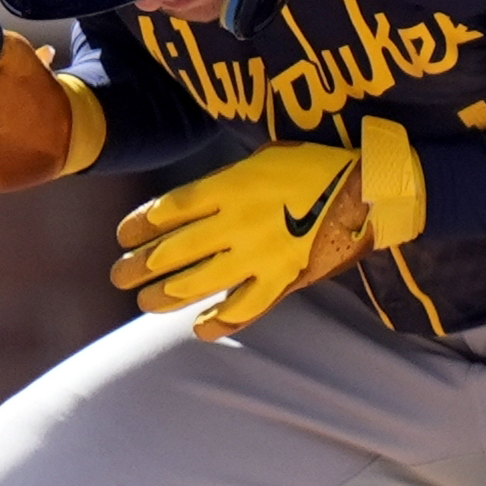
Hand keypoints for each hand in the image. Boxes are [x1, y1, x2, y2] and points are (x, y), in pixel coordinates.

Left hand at [111, 142, 373, 340]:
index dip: (139, 226)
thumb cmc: (314, 166)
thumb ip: (225, 180)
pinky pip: (244, 309)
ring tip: (145, 301)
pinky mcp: (282, 279)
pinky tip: (201, 328)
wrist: (366, 190)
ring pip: (197, 283)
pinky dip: (220, 322)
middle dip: (139, 266)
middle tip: (119, 276)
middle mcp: (236, 223)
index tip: (124, 236)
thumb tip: (192, 202)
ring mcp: (258, 255)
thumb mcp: (262, 157)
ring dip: (165, 295)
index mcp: (229, 186)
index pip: (168, 210)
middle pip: (172, 250)